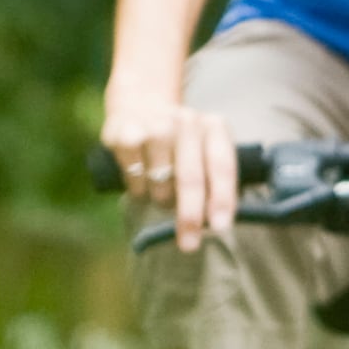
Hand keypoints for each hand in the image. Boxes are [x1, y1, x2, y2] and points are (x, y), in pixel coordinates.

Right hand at [102, 82, 238, 246]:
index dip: (222, 198)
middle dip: (190, 216)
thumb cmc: (180, 143)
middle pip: (190, 177)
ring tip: (162, 192)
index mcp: (214, 126)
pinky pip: (135, 178)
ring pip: (161, 182)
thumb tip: (217, 224)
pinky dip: (138, 189)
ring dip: (162, 199)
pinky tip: (141, 181)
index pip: (222, 166)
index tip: (220, 227)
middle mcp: (187, 121)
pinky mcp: (126, 133)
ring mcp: (155, 125)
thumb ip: (213, 180)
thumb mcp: (204, 151)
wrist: (141, 104)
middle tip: (189, 244)